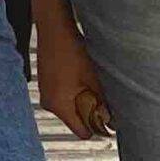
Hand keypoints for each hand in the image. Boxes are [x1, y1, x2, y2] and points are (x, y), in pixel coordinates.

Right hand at [33, 0, 114, 138]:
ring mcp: (45, 93)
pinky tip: (80, 77)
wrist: (55, 28)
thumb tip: (114, 121)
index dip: (98, 127)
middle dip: (90, 113)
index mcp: (59, 106)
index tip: (108, 117)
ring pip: (70, 109)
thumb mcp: (94, 80)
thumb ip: (103, 104)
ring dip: (82, 102)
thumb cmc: (72, 51)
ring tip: (91, 84)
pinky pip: (63, 98)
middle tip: (102, 98)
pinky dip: (74, 93)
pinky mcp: (46, 84)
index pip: (82, 132)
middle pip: (76, 121)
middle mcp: (49, 103)